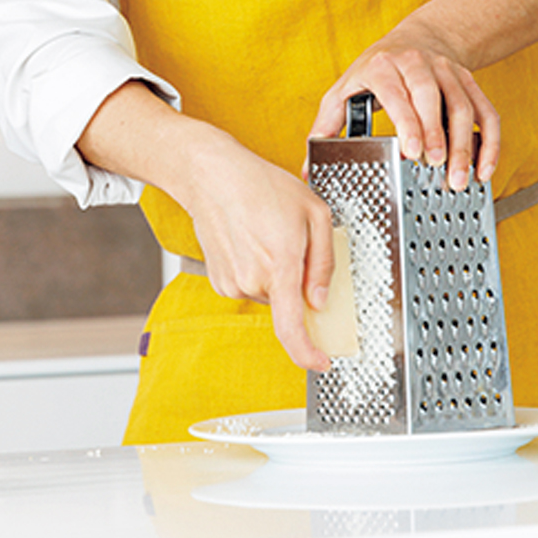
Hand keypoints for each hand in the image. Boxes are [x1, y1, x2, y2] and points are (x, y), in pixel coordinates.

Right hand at [79, 82, 334, 370]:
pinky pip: (252, 287)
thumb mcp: (314, 212)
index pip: (292, 329)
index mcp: (280, 265)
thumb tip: (321, 300)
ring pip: (270, 296)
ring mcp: (232, 283)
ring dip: (277, 276)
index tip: (321, 362)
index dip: (308, 354)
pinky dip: (259, 271)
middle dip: (298, 285)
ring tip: (269, 235)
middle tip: (295, 246)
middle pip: (288, 304)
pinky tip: (253, 240)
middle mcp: (252, 280)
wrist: (212, 175)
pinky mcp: (220, 281)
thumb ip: (325, 262)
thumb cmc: (263, 186)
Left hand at [308, 26, 499, 189]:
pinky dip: (489, 141)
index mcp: (382, 66)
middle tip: (435, 166)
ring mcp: (447, 71)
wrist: (416, 38)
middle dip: (437, 133)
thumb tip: (309, 168)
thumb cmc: (375, 70)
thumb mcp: (344, 89)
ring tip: (459, 177)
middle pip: (432, 96)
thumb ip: (327, 125)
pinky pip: (485, 110)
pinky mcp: (469, 81)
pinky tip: (483, 167)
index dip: (406, 119)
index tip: (411, 149)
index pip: (396, 92)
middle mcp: (417, 64)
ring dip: (464, 144)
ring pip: (462, 105)